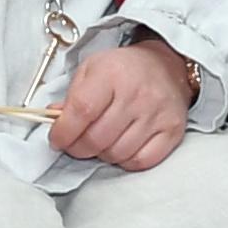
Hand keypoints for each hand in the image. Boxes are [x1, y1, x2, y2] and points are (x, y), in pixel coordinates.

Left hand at [51, 41, 193, 170]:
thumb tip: (55, 122)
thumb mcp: (91, 70)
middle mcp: (137, 94)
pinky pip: (141, 161)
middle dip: (78, 148)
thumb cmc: (123, 70)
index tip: (56, 139)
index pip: (82, 111)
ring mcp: (157, 114)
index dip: (64, 132)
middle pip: (97, 138)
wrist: (166, 66)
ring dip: (102, 154)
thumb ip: (71, 97)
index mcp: (112, 73)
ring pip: (117, 154)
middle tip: (75, 144)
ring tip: (100, 142)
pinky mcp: (172, 130)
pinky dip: (125, 161)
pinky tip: (121, 148)